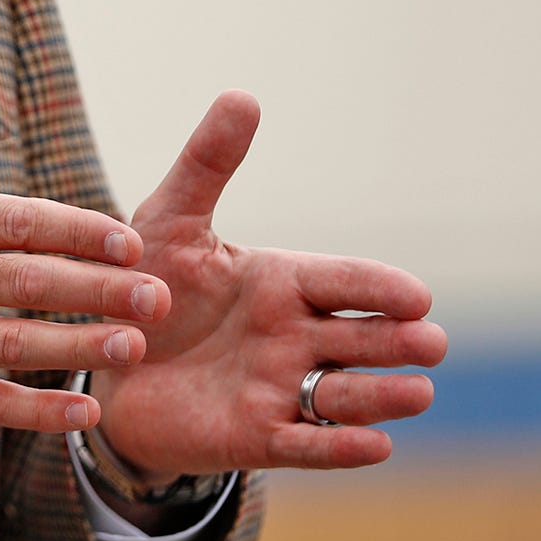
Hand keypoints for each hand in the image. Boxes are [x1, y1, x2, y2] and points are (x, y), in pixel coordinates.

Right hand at [0, 56, 167, 431]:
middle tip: (159, 293)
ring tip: (134, 344)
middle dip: (96, 285)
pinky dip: (33, 409)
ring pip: (9, 340)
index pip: (11, 219)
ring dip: (77, 344)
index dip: (74, 228)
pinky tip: (82, 413)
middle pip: (23, 278)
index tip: (128, 237)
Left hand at [91, 91, 447, 476]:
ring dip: (381, 396)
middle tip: (431, 342)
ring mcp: (282, 390)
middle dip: (396, 342)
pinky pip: (307, 445)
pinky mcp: (258, 437)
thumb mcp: (170, 221)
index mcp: (284, 283)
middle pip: (360, 340)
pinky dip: (341, 447)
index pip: (343, 282)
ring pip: (344, 395)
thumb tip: (243, 94)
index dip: (378, 289)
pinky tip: (377, 446)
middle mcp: (296, 338)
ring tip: (419, 393)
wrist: (109, 359)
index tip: (416, 294)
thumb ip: (207, 165)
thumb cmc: (148, 283)